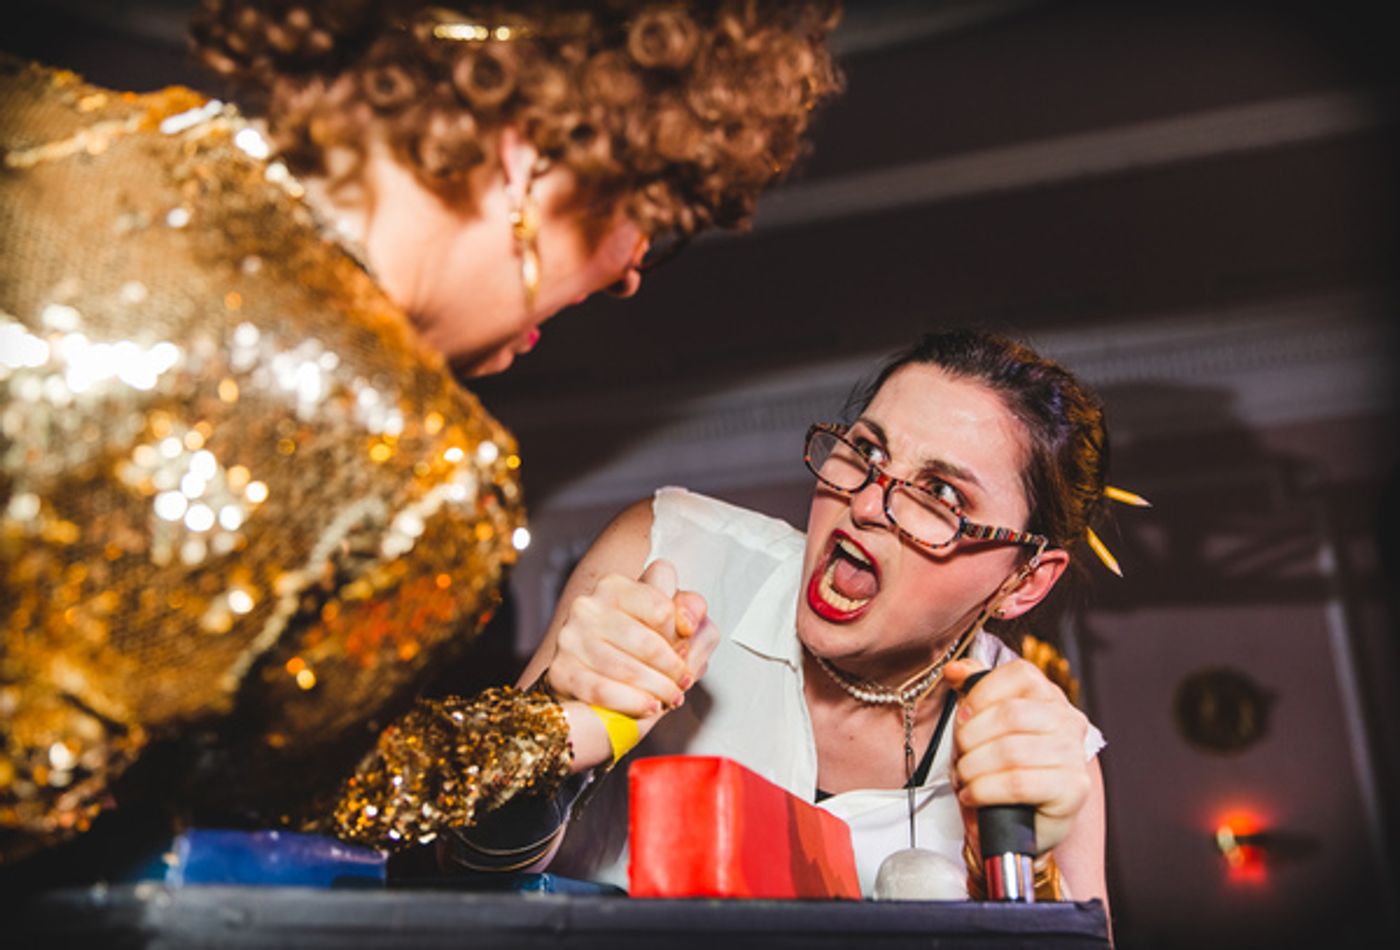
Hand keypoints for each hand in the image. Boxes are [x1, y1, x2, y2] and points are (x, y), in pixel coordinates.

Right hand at [545, 559, 715, 718]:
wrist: (591, 675)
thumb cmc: (634, 645)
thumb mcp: (668, 620)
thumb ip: (689, 610)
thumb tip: (689, 624)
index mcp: (615, 586)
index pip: (661, 609)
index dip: (680, 636)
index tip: (685, 650)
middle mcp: (588, 606)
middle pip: (646, 643)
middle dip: (672, 669)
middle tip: (683, 682)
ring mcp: (570, 638)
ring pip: (626, 669)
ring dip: (657, 689)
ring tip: (671, 698)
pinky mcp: (561, 670)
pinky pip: (602, 690)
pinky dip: (632, 702)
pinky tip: (649, 706)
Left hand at [943, 658, 1091, 856]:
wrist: (1016, 826)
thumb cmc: (1001, 770)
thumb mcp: (983, 723)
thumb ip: (974, 689)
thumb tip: (954, 669)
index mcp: (1051, 698)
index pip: (1020, 674)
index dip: (982, 693)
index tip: (963, 717)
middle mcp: (1069, 721)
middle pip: (1010, 714)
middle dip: (971, 737)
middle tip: (959, 756)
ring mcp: (1074, 755)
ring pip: (1010, 751)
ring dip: (973, 767)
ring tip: (964, 779)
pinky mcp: (1073, 789)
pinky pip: (1017, 783)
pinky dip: (985, 789)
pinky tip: (974, 795)